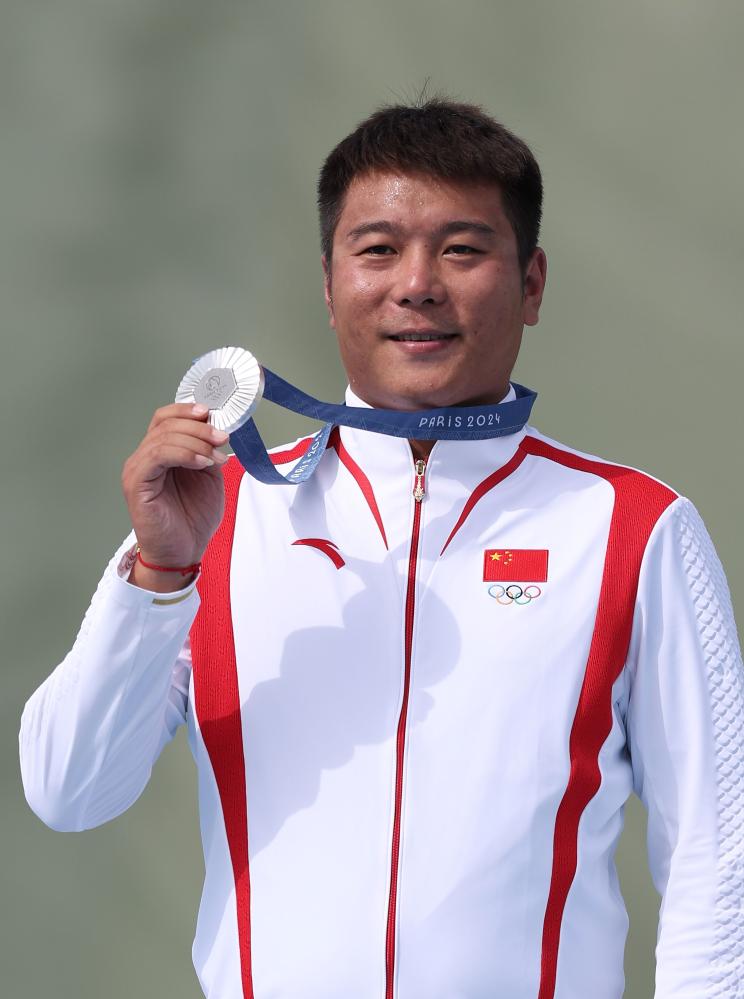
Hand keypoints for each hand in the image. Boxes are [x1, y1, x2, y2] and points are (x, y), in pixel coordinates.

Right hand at [121, 403, 228, 587]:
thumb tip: (217, 427)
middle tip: (222, 437)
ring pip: (163, 438)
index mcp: (160, 452)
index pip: (166, 417)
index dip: (187, 410)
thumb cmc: (193, 518)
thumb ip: (208, 451)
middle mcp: (145, 457)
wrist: (183, 551)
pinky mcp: (136, 483)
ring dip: (196, 442)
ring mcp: (138, 469)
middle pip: (165, 423)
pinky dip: (184, 454)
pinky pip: (157, 456)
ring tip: (217, 456)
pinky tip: (203, 463)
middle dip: (199, 427)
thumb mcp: (209, 476)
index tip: (213, 412)